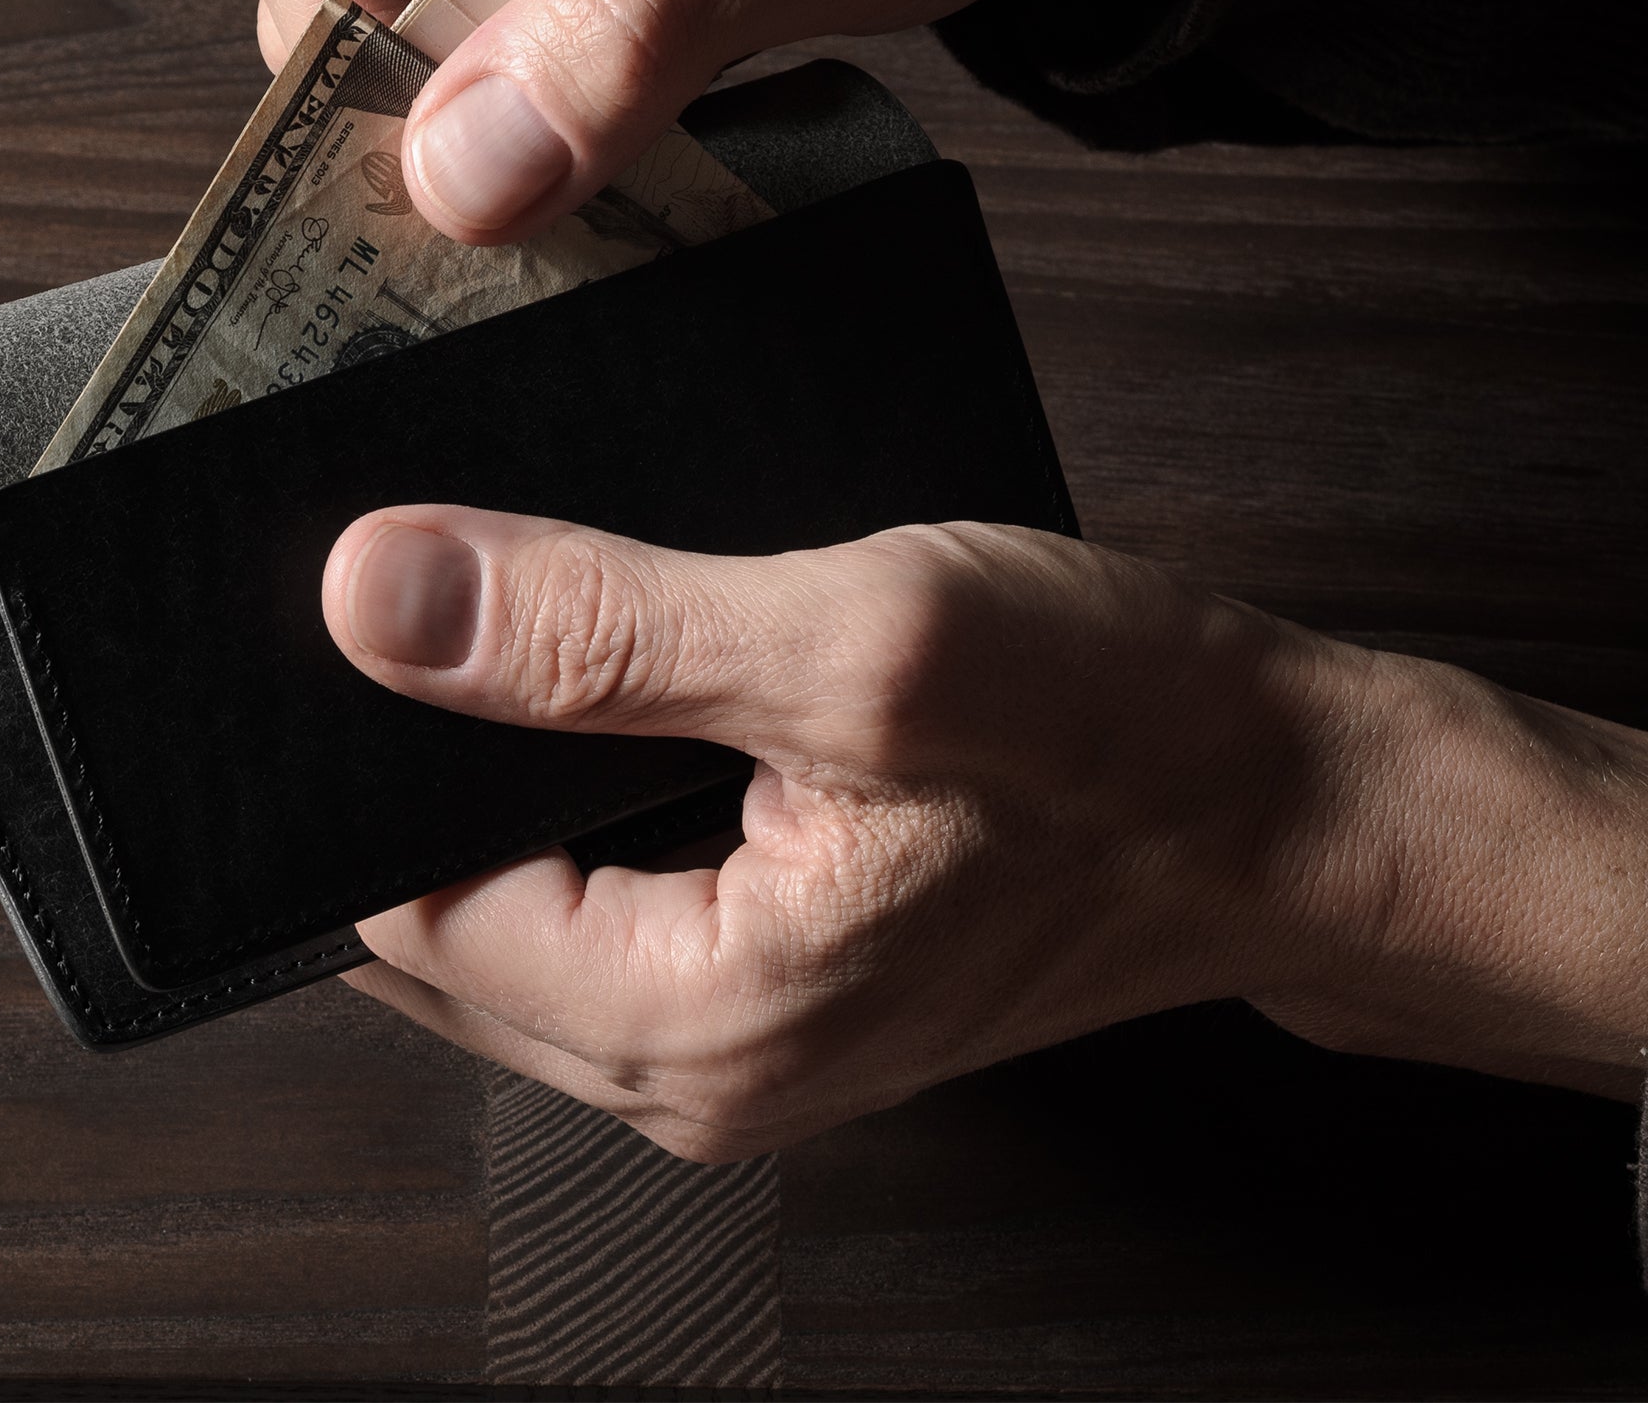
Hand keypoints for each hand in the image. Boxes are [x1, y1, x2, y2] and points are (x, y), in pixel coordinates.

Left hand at [320, 508, 1647, 1161]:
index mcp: (689, 1020)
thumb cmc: (1124, 730)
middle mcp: (688, 1065)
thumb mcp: (861, 641)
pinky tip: (617, 674)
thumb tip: (368, 598)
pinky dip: (578, 787)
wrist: (1297, 802)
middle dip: (413, 760)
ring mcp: (732, 1034)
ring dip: (497, 768)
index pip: (391, 904)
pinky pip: (601, 890)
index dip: (350, 749)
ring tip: (533, 613)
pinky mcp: (772, 976)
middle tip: (441, 581)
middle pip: (434, 916)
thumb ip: (601, 632)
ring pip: (513, 900)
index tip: (356, 600)